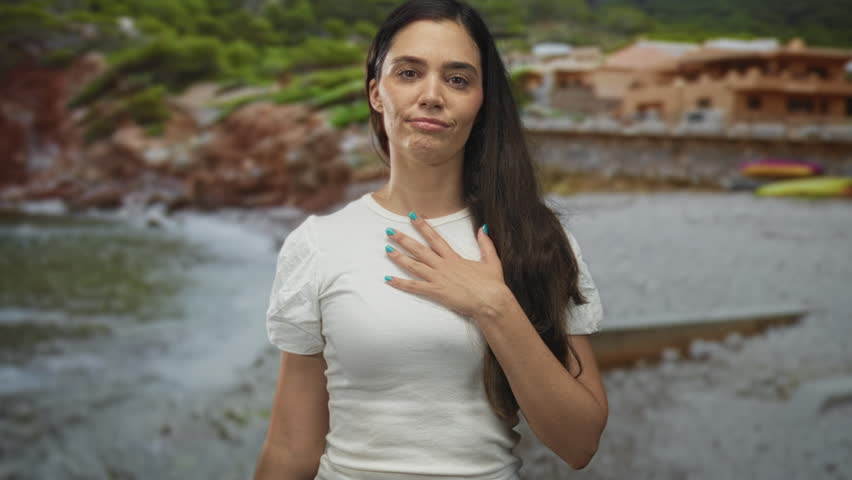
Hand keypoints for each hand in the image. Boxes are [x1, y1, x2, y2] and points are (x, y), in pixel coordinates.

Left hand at [383, 212, 509, 319]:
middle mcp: (443, 265)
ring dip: (398, 257)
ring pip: (414, 265)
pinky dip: (400, 283)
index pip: (435, 238)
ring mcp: (438, 278)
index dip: (423, 226)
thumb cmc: (492, 284)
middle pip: (419, 249)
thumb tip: (483, 227)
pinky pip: (414, 287)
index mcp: (454, 257)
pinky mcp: (436, 292)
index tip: (413, 216)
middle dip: (403, 239)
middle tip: (389, 231)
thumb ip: (486, 243)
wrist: (492, 302)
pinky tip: (388, 279)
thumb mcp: (491, 260)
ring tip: (386, 249)